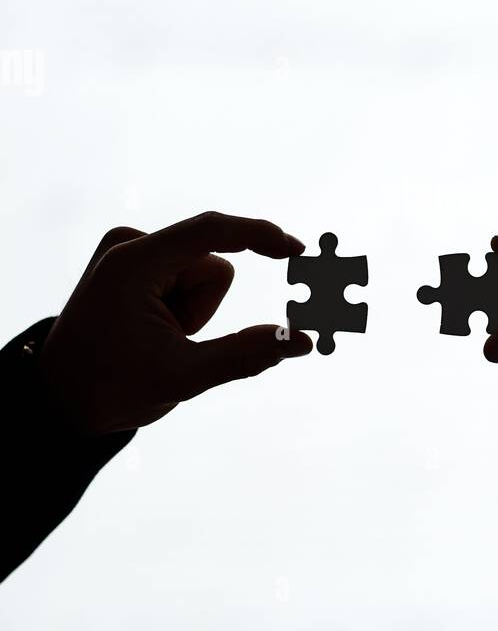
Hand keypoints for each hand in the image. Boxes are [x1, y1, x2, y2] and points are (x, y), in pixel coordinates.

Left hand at [38, 212, 311, 434]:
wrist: (61, 398)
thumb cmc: (112, 389)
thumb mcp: (183, 377)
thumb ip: (246, 355)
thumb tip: (303, 341)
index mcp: (133, 265)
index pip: (211, 231)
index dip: (259, 236)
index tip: (296, 251)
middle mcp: (128, 245)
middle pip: (211, 265)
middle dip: (204, 308)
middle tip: (171, 342)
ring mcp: (127, 250)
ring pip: (202, 272)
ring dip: (192, 309)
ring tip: (157, 338)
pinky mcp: (131, 260)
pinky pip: (185, 275)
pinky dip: (181, 304)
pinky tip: (151, 327)